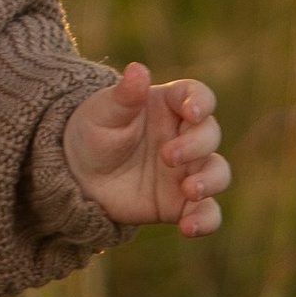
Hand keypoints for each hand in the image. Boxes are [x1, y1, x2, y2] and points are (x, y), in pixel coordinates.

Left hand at [61, 62, 227, 236]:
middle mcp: (184, 136)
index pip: (198, 97)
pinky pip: (207, 213)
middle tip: (166, 157)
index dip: (201, 103)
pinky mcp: (181, 203)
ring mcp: (187, 170)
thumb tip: (137, 69)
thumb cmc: (92, 133)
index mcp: (169, 106)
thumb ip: (124, 96)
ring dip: (211, 181)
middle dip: (196, 145)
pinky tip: (188, 227)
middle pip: (210, 134)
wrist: (77, 175)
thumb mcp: (102, 112)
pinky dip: (206, 220)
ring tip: (189, 190)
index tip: (192, 113)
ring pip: (219, 173)